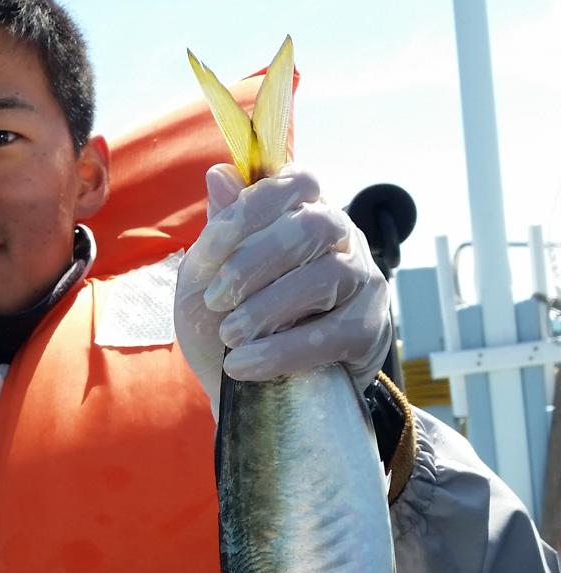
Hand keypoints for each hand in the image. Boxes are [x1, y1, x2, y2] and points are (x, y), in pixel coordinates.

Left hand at [174, 164, 391, 415]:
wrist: (249, 399)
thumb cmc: (227, 329)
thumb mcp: (204, 282)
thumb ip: (216, 233)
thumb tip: (218, 173)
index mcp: (302, 215)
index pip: (296, 183)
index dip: (252, 208)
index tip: (211, 249)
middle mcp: (340, 239)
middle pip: (312, 226)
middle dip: (254, 262)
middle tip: (216, 300)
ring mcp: (361, 282)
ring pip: (325, 276)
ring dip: (267, 308)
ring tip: (230, 336)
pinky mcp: (368, 331)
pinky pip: (333, 333)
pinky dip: (281, 350)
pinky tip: (243, 365)